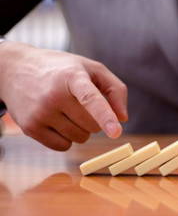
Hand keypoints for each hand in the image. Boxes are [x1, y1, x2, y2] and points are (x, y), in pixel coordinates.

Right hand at [0, 41, 127, 149]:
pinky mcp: (30, 128)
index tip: (116, 132)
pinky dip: (66, 138)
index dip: (105, 116)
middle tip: (81, 103)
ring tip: (68, 110)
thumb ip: (115, 89)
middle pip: (93, 126)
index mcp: (72, 77)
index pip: (91, 99)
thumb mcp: (92, 69)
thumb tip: (123, 118)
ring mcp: (40, 113)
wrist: (16, 70)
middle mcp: (54, 95)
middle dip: (95, 119)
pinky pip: (63, 146)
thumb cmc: (63, 70)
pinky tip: (57, 120)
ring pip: (80, 138)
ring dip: (81, 129)